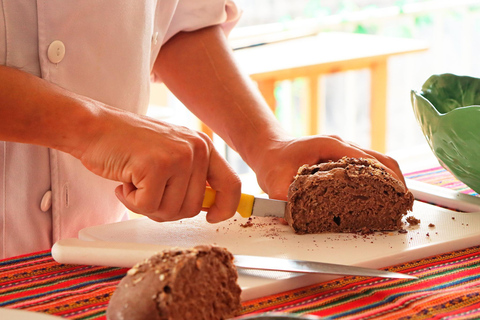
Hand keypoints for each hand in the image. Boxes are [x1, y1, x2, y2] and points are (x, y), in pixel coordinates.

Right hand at [74, 106, 240, 222]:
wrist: (93, 127)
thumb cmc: (128, 145)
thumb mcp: (171, 155)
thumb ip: (193, 178)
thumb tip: (210, 208)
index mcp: (203, 146)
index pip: (232, 184)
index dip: (225, 208)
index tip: (213, 217)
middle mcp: (196, 149)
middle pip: (194, 208)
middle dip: (167, 209)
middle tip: (146, 192)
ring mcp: (178, 156)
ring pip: (172, 211)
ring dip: (147, 205)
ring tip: (135, 181)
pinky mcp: (156, 166)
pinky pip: (148, 206)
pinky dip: (131, 202)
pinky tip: (124, 181)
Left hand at [250, 135, 405, 200]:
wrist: (269, 150)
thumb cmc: (273, 162)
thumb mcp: (275, 181)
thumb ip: (283, 198)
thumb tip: (289, 217)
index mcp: (330, 146)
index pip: (367, 160)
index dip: (385, 179)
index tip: (397, 196)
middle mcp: (342, 145)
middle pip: (382, 159)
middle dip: (397, 181)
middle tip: (403, 204)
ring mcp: (345, 149)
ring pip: (379, 161)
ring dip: (391, 180)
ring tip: (398, 202)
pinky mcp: (344, 157)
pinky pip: (370, 165)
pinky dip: (381, 179)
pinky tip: (382, 196)